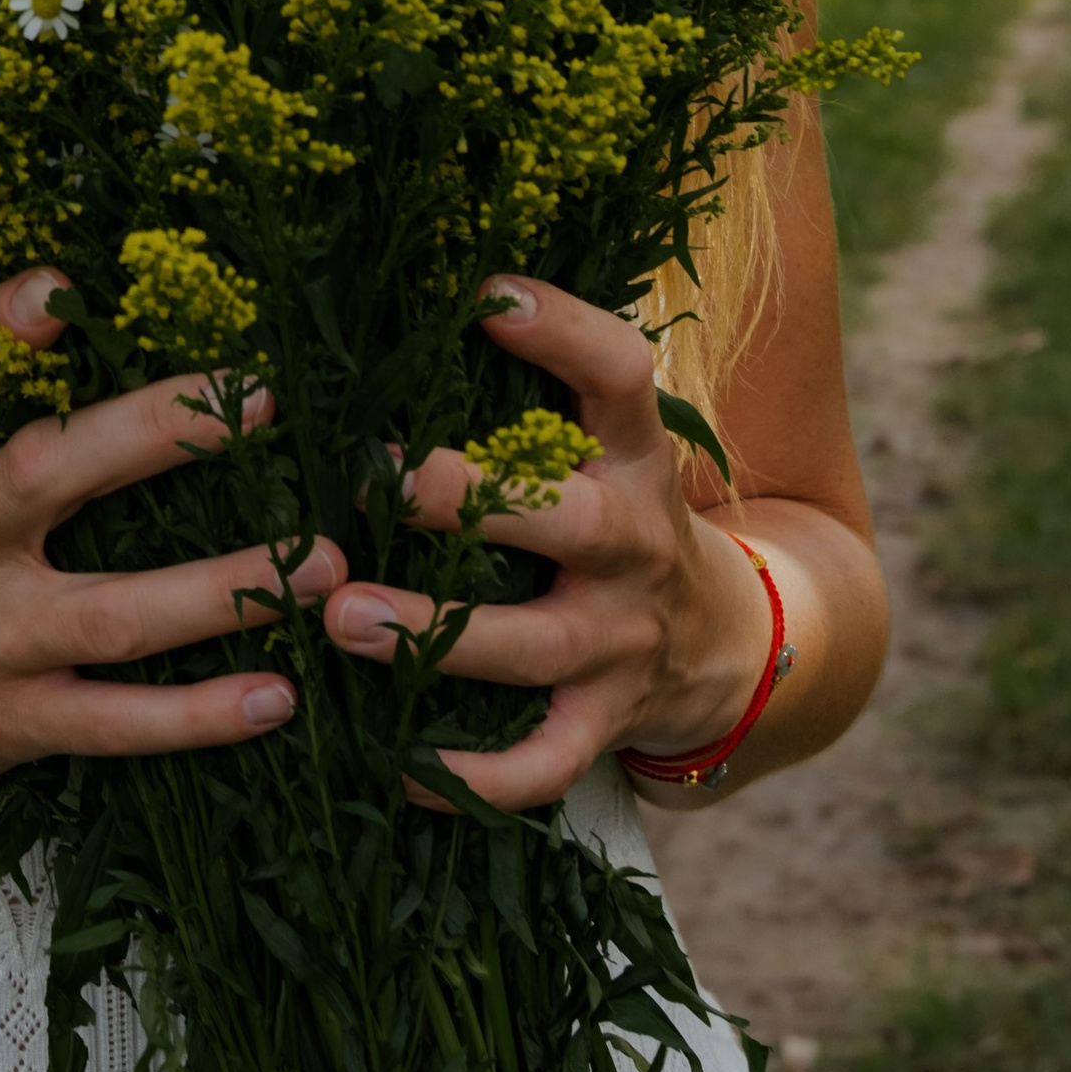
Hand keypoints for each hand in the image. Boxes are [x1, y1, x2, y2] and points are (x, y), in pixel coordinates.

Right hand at [0, 270, 343, 835]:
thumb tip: (87, 321)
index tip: (64, 281)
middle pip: (48, 476)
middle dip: (156, 431)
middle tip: (261, 396)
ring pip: (113, 613)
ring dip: (224, 587)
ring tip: (322, 563)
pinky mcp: (11, 726)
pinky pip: (118, 723)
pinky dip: (200, 715)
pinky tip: (277, 696)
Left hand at [317, 275, 773, 812]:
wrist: (732, 646)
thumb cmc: (618, 514)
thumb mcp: (604, 445)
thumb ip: (533, 390)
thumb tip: (394, 299)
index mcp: (633, 455)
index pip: (620, 374)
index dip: (562, 331)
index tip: (484, 294)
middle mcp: (634, 543)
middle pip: (563, 518)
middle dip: (463, 499)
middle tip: (370, 477)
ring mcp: (622, 642)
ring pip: (531, 648)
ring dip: (432, 634)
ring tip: (338, 615)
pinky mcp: (604, 724)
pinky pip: (540, 766)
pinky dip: (471, 778)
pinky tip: (392, 762)